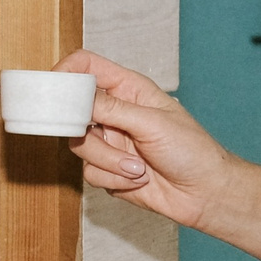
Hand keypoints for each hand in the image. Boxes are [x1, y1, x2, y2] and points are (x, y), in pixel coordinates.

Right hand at [59, 50, 233, 233]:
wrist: (205, 193)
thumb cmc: (192, 150)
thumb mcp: (152, 123)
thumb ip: (112, 108)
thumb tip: (77, 96)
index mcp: (128, 89)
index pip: (86, 67)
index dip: (66, 72)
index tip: (55, 89)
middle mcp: (114, 112)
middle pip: (74, 111)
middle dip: (85, 130)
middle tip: (94, 134)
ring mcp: (110, 141)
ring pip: (79, 145)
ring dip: (108, 160)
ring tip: (137, 166)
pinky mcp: (108, 169)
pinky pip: (89, 172)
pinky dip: (111, 177)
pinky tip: (136, 178)